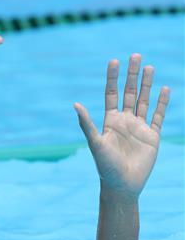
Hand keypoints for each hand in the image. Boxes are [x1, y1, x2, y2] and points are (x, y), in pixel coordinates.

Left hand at [74, 54, 169, 196]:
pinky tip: (164, 88)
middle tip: (136, 55)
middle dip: (132, 75)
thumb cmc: (105, 166)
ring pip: (144, 100)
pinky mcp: (152, 136)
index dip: (113, 78)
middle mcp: (124, 121)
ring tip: (150, 66)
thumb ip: (87, 124)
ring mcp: (139, 128)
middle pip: (129, 92)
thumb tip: (75, 104)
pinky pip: (157, 116)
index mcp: (110, 121)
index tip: (114, 60)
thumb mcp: (95, 143)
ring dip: (147, 84)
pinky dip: (161, 102)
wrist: (122, 185)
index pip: (112, 94)